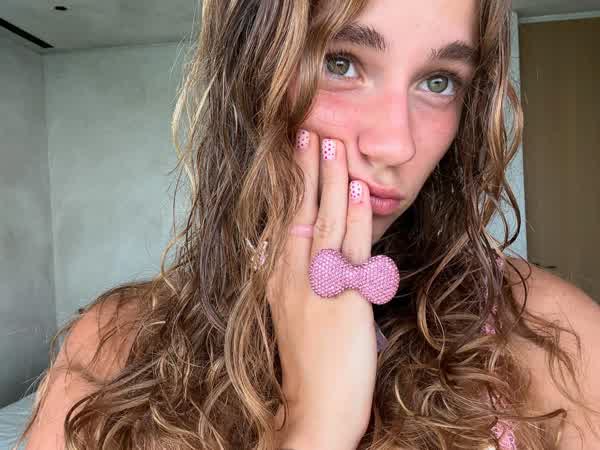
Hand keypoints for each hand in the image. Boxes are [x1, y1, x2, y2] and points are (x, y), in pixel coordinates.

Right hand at [267, 130, 376, 448]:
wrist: (316, 409)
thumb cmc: (308, 365)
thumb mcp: (291, 316)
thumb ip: (295, 281)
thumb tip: (298, 254)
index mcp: (276, 280)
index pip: (280, 220)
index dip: (287, 185)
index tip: (289, 155)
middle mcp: (290, 276)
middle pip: (296, 211)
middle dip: (303, 169)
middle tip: (307, 132)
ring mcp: (316, 285)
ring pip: (322, 220)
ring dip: (328, 179)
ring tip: (331, 143)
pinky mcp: (344, 299)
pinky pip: (350, 248)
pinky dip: (354, 216)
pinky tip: (356, 189)